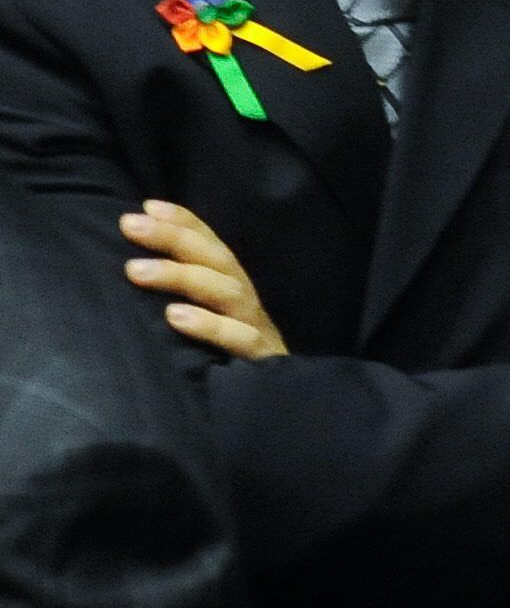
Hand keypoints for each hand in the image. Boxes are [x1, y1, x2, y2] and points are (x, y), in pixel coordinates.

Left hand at [121, 199, 287, 358]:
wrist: (279, 401)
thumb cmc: (230, 360)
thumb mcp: (209, 322)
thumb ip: (186, 297)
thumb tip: (137, 269)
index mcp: (232, 287)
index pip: (210, 245)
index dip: (184, 222)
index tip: (147, 206)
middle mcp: (244, 299)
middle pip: (215, 259)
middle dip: (174, 238)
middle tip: (130, 225)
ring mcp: (255, 326)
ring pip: (225, 291)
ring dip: (181, 276)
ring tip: (136, 271)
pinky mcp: (261, 357)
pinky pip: (238, 338)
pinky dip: (208, 325)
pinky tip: (174, 317)